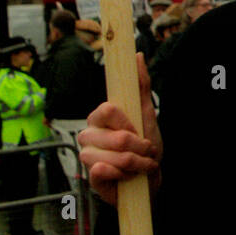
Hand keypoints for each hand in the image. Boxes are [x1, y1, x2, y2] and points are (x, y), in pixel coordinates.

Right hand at [78, 53, 161, 206]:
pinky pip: (101, 173)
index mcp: (100, 117)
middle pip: (115, 138)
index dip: (127, 123)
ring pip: (111, 158)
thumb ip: (141, 85)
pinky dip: (121, 175)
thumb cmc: (146, 145)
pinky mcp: (89, 177)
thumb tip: (137, 56)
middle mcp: (89, 134)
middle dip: (140, 147)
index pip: (107, 110)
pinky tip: (125, 176)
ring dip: (135, 164)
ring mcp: (87, 156)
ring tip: (141, 165)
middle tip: (147, 151)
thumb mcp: (147, 113)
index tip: (139, 130)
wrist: (149, 178)